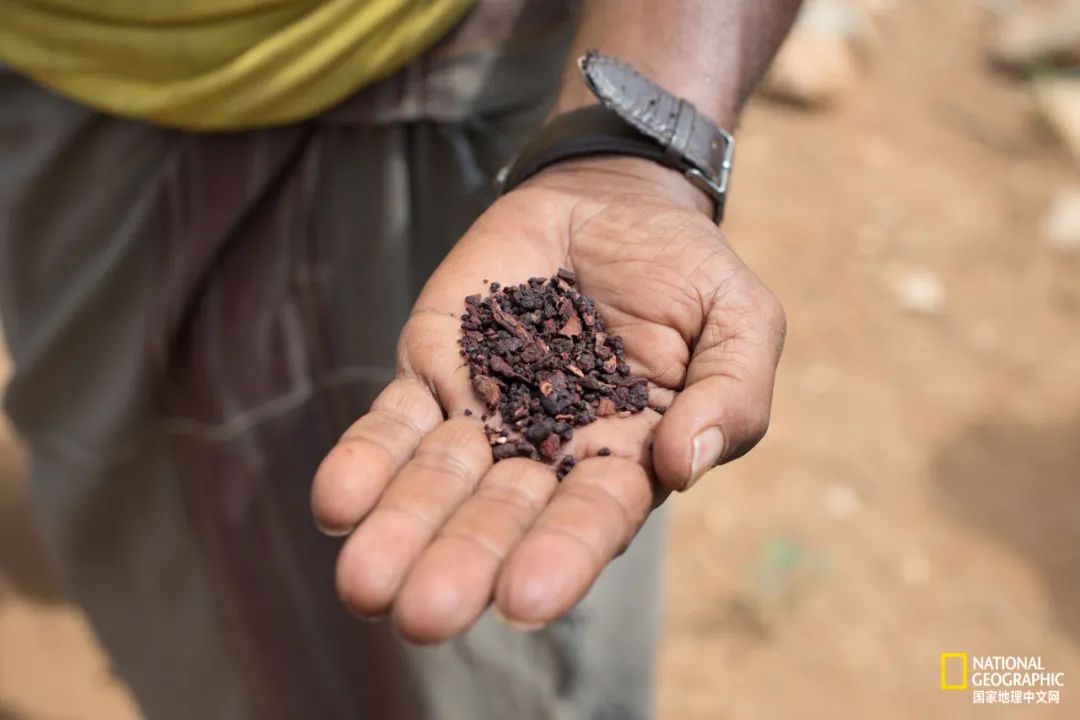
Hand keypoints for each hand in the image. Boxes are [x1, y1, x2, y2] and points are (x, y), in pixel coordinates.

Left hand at [310, 156, 785, 641]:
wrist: (610, 203)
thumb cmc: (683, 269)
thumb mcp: (738, 318)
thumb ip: (730, 392)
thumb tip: (683, 464)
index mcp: (626, 458)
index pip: (592, 519)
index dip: (561, 556)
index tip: (525, 600)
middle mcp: (547, 454)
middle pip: (501, 517)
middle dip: (463, 562)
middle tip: (423, 614)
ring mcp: (484, 414)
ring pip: (436, 482)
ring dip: (401, 530)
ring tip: (365, 582)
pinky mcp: (434, 371)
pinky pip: (393, 423)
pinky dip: (366, 462)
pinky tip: (338, 502)